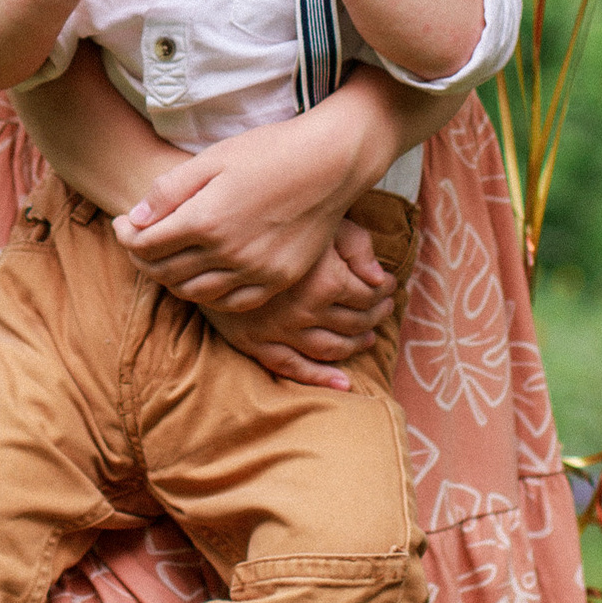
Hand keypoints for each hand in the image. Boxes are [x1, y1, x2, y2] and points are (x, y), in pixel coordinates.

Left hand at [117, 116, 386, 316]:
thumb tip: (135, 220)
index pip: (147, 243)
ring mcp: (256, 271)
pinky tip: (203, 277)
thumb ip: (169, 191)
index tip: (122, 224)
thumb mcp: (212, 159)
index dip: (126, 236)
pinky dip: (209, 295)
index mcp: (207, 220)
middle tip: (138, 242)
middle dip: (143, 258)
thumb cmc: (269, 152)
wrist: (329, 163)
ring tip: (166, 259)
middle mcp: (229, 253)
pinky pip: (232, 303)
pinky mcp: (279, 280)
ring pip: (196, 293)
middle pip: (166, 272)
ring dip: (171, 280)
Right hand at [200, 231, 393, 392]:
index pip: (368, 294)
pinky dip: (321, 378)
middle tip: (384, 308)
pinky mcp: (255, 343)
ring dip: (355, 345)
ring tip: (369, 337)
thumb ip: (356, 245)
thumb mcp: (318, 219)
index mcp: (324, 280)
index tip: (391, 284)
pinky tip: (344, 383)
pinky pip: (293, 368)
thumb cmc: (272, 219)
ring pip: (331, 348)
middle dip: (375, 315)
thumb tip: (381, 278)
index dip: (385, 290)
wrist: (210, 234)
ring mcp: (279, 331)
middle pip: (354, 322)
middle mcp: (305, 311)